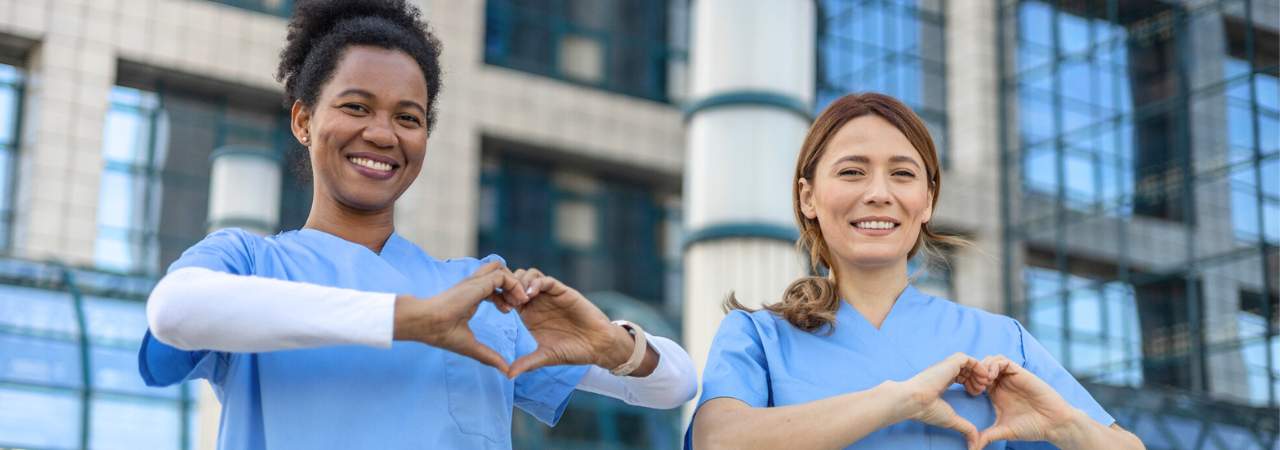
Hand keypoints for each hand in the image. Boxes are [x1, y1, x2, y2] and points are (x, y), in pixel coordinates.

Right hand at [393, 261, 528, 371]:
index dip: (505, 296)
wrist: (426, 323)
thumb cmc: (441, 333)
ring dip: (514, 283)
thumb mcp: (471, 346)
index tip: (509, 312)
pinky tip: (515, 303)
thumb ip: (489, 355)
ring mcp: (475, 282)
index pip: (492, 286)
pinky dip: (513, 285)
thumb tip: (505, 371)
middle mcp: (473, 286)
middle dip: (512, 284)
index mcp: (470, 296)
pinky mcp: (478, 283)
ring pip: (500, 267)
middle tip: (517, 304)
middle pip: (497, 270)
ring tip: (518, 302)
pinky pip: (502, 276)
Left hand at [506, 268, 623, 378]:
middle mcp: (538, 302)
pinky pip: (546, 280)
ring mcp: (550, 295)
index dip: (502, 298)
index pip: (509, 297)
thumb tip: (508, 375)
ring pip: (529, 275)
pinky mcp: (563, 292)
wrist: (598, 346)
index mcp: (529, 314)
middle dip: (508, 286)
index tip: (501, 309)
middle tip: (508, 301)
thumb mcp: (546, 357)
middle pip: (515, 280)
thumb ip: (527, 363)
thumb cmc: (573, 351)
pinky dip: (536, 283)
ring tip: (520, 299)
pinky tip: (530, 294)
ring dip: (520, 282)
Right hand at [901, 352, 993, 448]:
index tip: (975, 394)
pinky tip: (982, 376)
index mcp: (940, 382)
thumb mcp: (951, 420)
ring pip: (967, 362)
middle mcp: (942, 373)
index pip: (959, 376)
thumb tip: (975, 444)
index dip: (970, 383)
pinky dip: (977, 365)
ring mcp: (945, 367)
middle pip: (964, 369)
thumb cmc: (926, 410)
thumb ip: (965, 428)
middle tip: (982, 389)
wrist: (913, 401)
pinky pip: (966, 358)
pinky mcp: (948, 364)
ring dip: (978, 371)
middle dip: (976, 378)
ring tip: (983, 384)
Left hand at [973, 355, 1077, 447]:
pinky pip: (1003, 361)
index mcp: (995, 394)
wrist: (1054, 424)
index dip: (969, 383)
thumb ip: (987, 436)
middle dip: (974, 373)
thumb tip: (972, 448)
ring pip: (991, 360)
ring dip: (982, 367)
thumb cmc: (1031, 427)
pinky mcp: (1021, 373)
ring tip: (983, 382)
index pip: (976, 380)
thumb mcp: (1004, 431)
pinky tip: (991, 378)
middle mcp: (1002, 384)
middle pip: (981, 367)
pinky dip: (994, 365)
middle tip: (974, 386)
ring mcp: (1011, 378)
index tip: (969, 394)